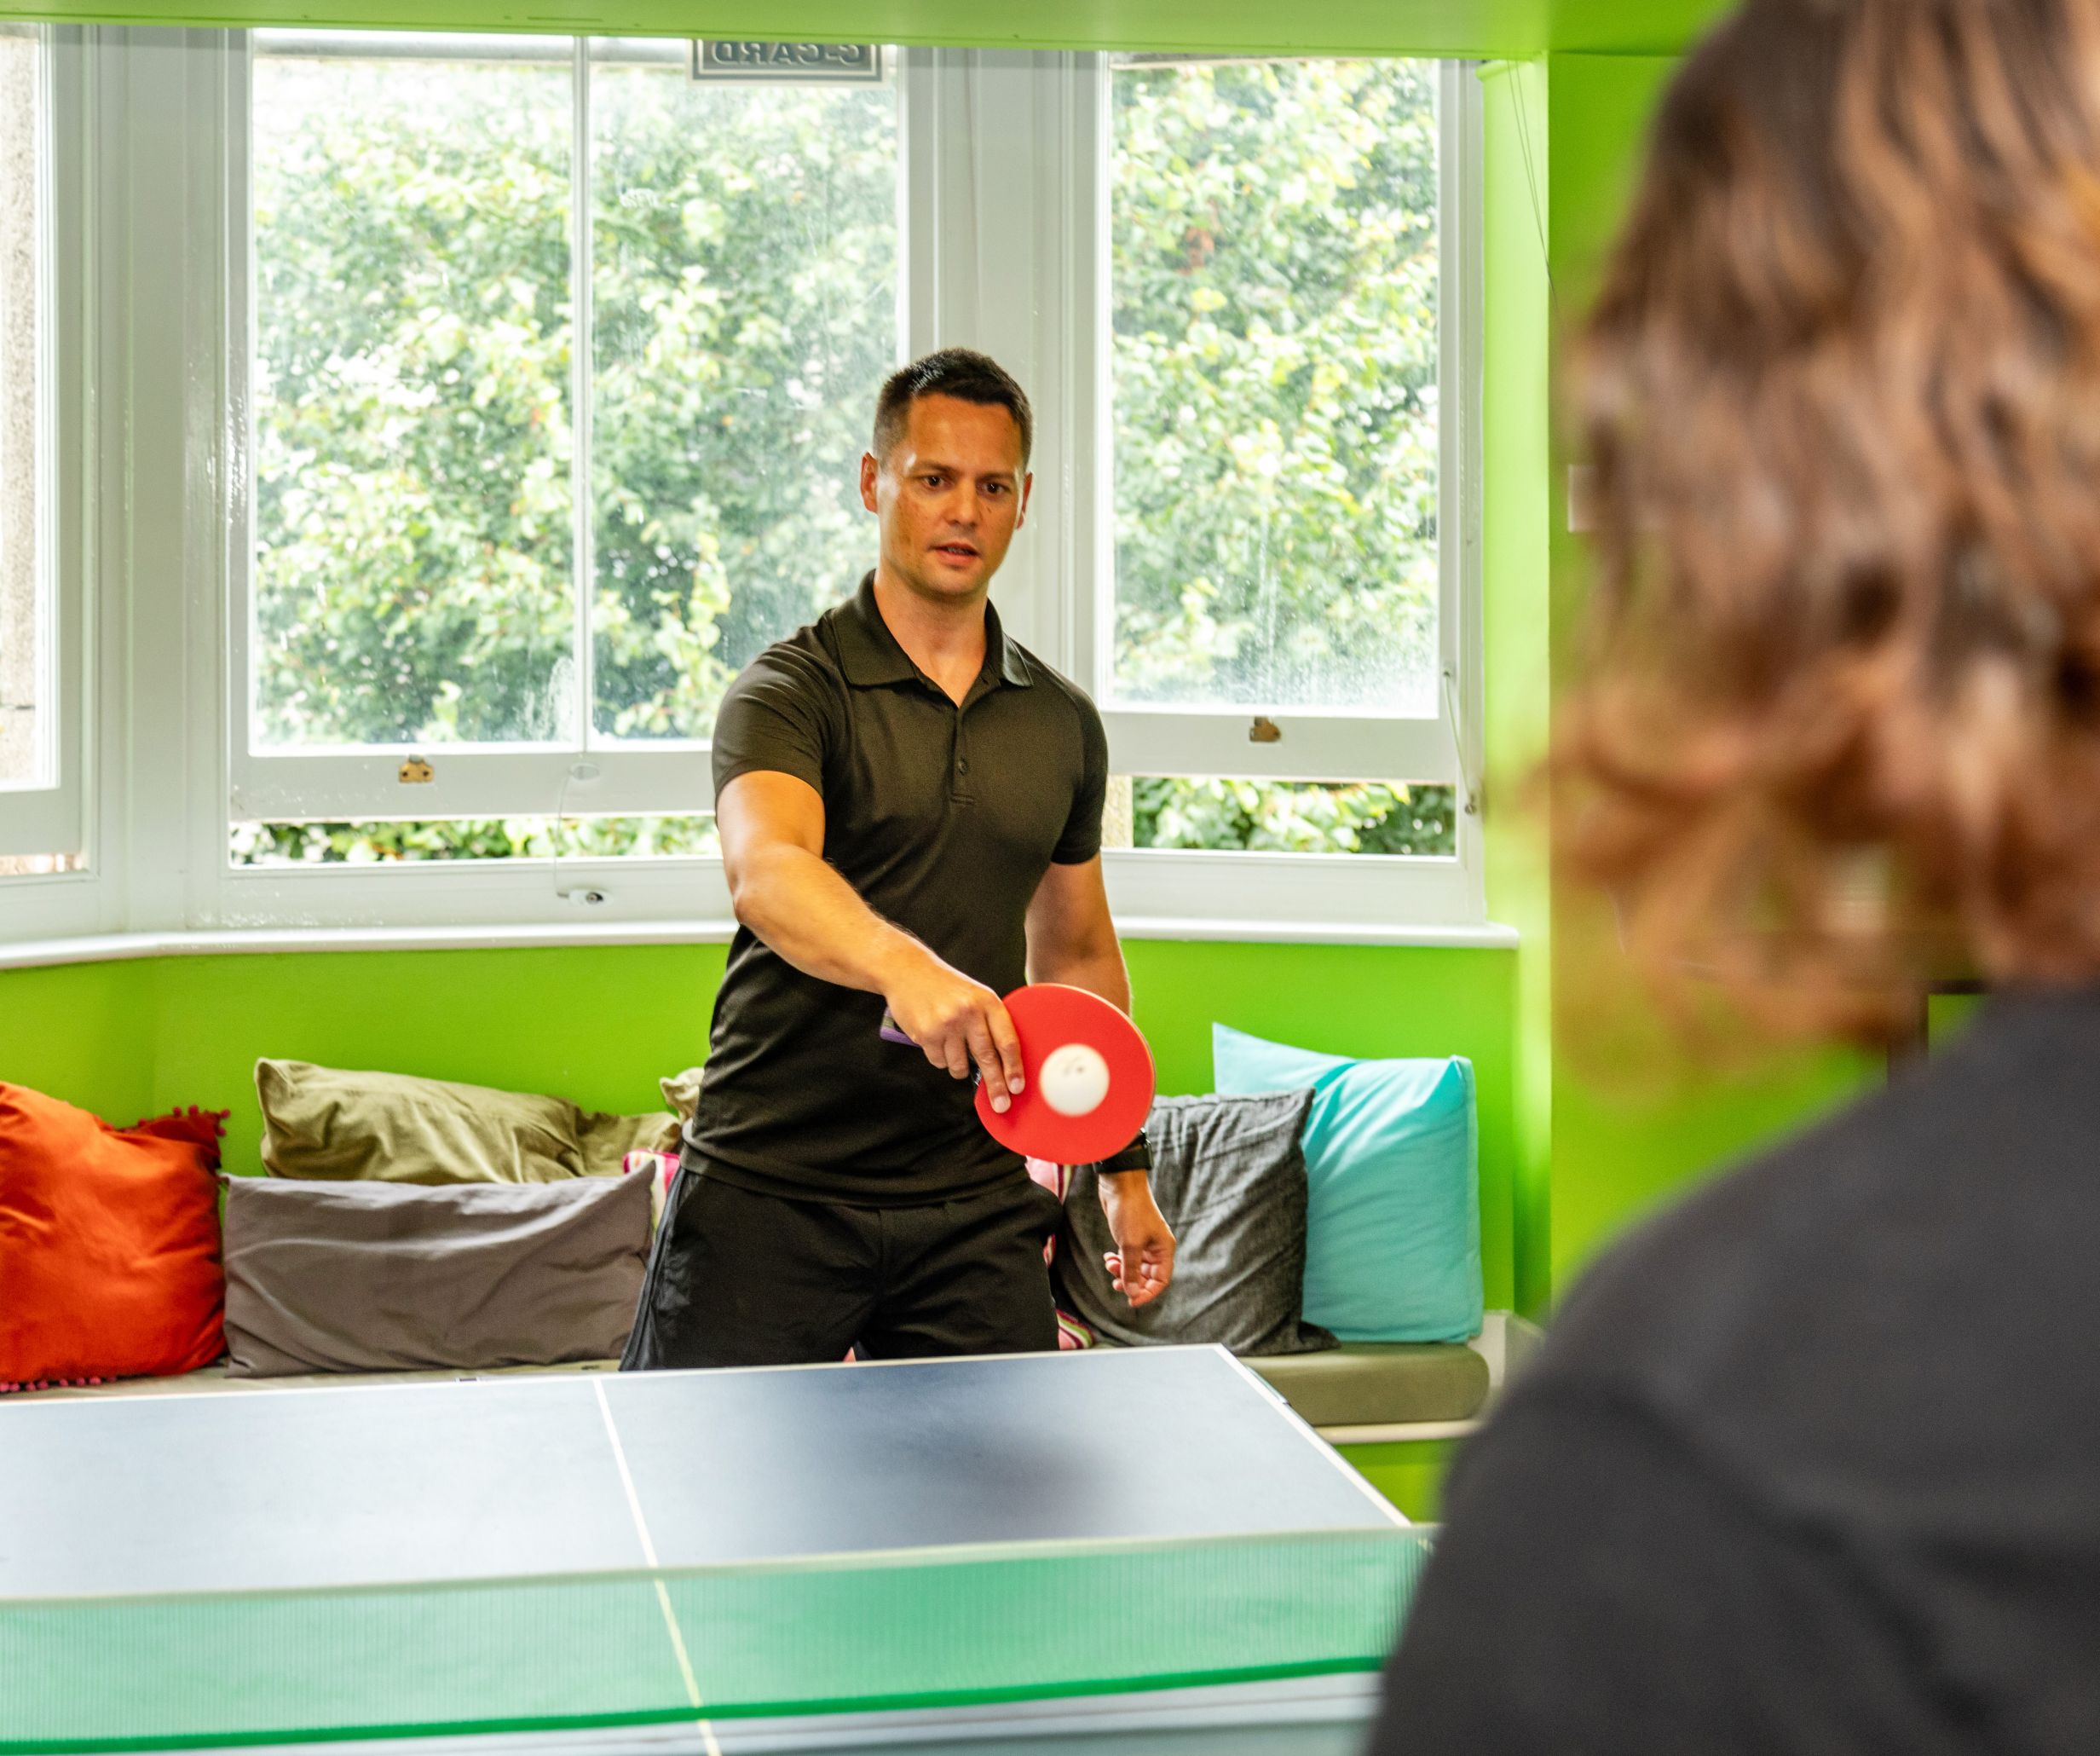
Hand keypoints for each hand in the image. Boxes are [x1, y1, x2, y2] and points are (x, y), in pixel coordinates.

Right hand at [881, 947, 1025, 1111]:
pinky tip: (936, 1039)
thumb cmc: (946, 986)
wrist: (908, 970)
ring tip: (953, 1047)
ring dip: (960, 1067)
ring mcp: (946, 1024)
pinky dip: (940, 1058)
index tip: (1017, 1086)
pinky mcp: (926, 1034)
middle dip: (996, 1085)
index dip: (1014, 1068)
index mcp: (987, 1002)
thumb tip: (1005, 1063)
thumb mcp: (976, 995)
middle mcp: (968, 1012)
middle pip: (987, 1058)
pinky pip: (939, 1062)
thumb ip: (990, 1022)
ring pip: (960, 1065)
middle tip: (1001, 1104)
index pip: (1007, 1041)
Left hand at [1098, 1172, 1174, 1308]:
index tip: (1131, 1301)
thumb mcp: (1130, 1245)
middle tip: (1115, 1283)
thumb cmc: (1130, 1212)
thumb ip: (1131, 1271)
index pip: (1161, 1280)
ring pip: (1135, 1266)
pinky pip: (1127, 1256)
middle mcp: (1157, 1247)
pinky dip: (1118, 1260)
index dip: (1147, 1293)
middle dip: (1131, 1281)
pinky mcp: (1132, 1236)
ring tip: (1109, 1265)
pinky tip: (1108, 1257)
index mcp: (1164, 1249)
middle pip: (1147, 1276)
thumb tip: (1132, 1292)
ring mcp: (1144, 1241)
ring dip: (1121, 1270)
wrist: (1120, 1185)